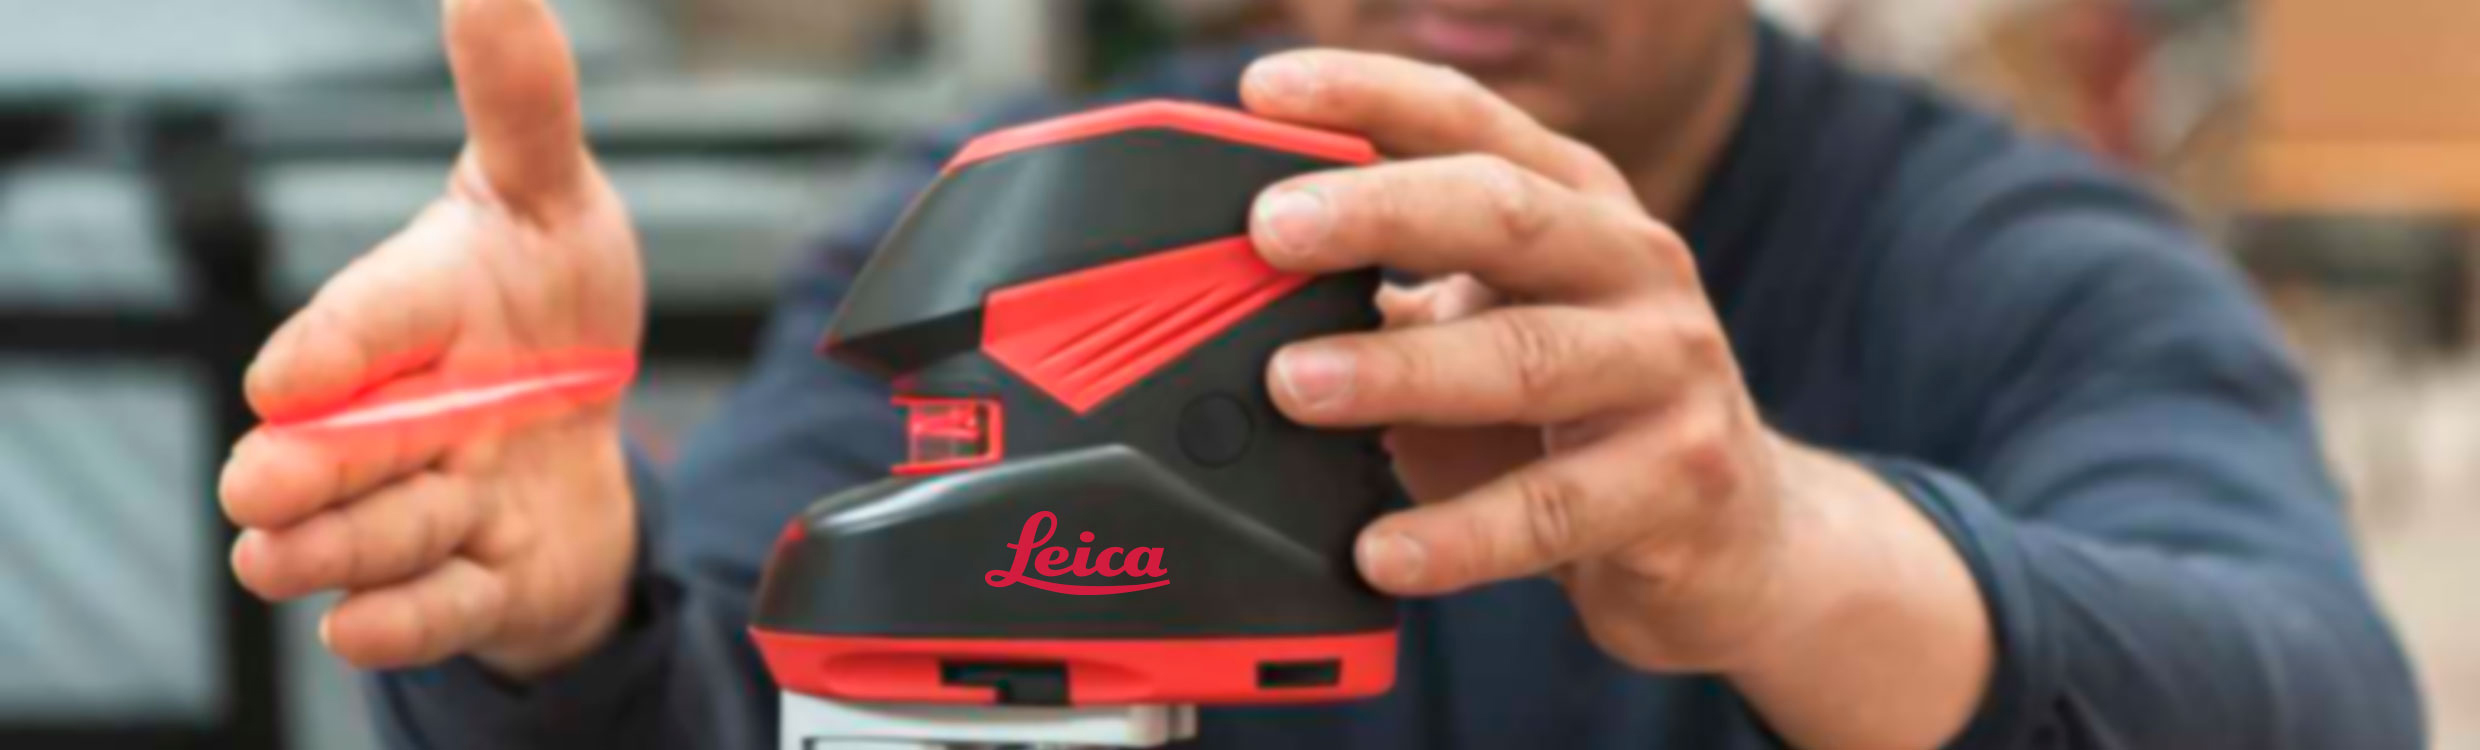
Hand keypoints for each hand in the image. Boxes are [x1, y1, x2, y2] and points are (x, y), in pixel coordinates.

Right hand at [220, 0, 643, 676]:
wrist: (587, 415)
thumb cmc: (546, 298)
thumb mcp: (550, 194)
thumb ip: (519, 102)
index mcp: (407, 311)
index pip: (360, 324)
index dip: (330, 350)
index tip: (286, 380)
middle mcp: (390, 418)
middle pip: (330, 456)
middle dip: (305, 473)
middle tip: (267, 487)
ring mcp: (425, 504)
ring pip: (373, 540)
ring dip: (367, 544)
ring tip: (349, 538)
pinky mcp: (471, 580)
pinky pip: (429, 614)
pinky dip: (401, 622)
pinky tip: (360, 625)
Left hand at [1240, 50, 1989, 747]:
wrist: (1736, 538)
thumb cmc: (1580, 420)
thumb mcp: (1491, 328)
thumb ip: (1396, 291)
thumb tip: (1238, 281)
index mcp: (1575, 205)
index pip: (1469, 121)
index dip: (1367, 94)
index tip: (1264, 89)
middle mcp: (1632, 265)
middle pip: (1502, 213)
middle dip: (1377, 210)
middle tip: (1269, 229)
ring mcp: (1667, 369)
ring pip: (1526, 356)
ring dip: (1400, 370)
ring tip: (1292, 384)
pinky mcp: (1680, 480)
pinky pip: (1551, 508)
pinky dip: (1457, 534)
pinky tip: (1381, 551)